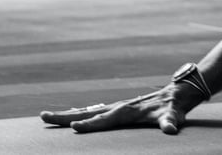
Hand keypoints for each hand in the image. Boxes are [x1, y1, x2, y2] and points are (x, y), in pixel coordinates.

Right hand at [39, 84, 201, 133]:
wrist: (178, 93)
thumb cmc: (174, 108)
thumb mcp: (174, 116)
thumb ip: (170, 122)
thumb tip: (171, 129)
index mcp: (127, 111)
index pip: (105, 119)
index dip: (91, 124)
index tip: (75, 127)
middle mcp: (118, 107)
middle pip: (87, 113)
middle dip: (65, 117)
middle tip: (43, 117)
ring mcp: (117, 107)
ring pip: (87, 111)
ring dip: (67, 115)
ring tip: (46, 116)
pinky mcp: (118, 109)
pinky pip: (94, 112)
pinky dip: (79, 114)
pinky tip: (71, 117)